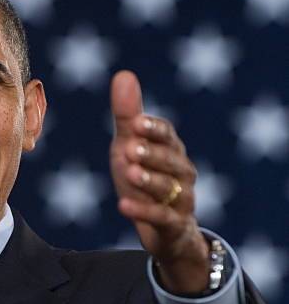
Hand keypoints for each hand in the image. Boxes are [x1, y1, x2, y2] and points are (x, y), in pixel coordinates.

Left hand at [109, 70, 208, 293]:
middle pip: (171, 160)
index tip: (136, 124)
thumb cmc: (145, 180)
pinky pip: (162, 218)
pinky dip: (143, 212)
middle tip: (130, 148)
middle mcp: (182, 172)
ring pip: (169, 188)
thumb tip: (123, 74)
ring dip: (149, 180)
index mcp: (172, 150)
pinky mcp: (173, 225)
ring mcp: (181, 200)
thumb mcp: (130, 147)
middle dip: (152, 154)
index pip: (167, 135)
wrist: (166, 230)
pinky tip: (122, 205)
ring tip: (129, 173)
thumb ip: (128, 116)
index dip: (154, 130)